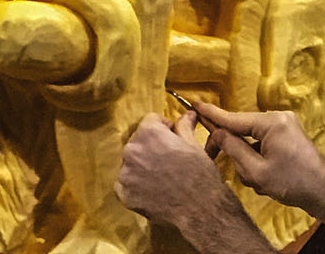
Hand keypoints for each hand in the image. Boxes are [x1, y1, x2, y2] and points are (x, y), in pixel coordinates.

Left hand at [115, 110, 225, 226]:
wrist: (201, 209)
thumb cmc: (200, 176)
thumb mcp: (194, 145)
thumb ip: (184, 126)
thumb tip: (188, 115)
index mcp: (148, 133)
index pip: (151, 121)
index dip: (165, 129)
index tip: (172, 138)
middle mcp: (132, 149)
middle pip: (139, 141)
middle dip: (152, 148)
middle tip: (169, 161)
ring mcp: (126, 172)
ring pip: (132, 163)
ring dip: (142, 166)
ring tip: (162, 177)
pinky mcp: (124, 193)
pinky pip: (125, 184)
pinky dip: (136, 186)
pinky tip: (153, 190)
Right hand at [197, 103, 324, 214]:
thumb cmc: (293, 183)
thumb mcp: (257, 171)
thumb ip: (233, 149)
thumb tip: (217, 133)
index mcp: (271, 123)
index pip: (234, 118)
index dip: (212, 114)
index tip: (194, 103)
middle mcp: (278, 118)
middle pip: (241, 130)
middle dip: (234, 150)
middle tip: (215, 161)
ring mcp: (285, 125)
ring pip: (251, 139)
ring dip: (248, 160)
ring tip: (259, 181)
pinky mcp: (288, 135)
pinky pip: (262, 142)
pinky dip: (258, 158)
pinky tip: (265, 178)